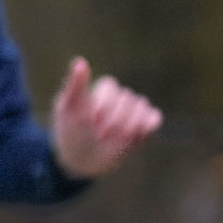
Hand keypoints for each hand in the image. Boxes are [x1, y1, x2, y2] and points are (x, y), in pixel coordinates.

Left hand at [47, 58, 162, 176]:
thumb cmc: (71, 133)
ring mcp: (133, 113)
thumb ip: (76, 85)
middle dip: (112, 120)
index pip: (111, 87)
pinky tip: (133, 136)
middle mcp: (120, 100)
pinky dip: (147, 125)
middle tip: (98, 133)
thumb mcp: (68, 110)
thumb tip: (80, 60)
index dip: (102, 105)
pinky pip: (154, 118)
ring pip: (141, 108)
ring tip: (112, 139)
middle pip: (126, 99)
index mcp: (102, 92)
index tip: (90, 120)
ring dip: (126, 126)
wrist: (82, 162)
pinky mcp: (145, 128)